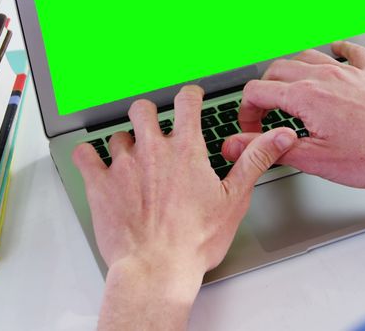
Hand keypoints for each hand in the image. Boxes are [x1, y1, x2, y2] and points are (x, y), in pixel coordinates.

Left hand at [72, 84, 297, 323]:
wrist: (157, 269)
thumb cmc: (194, 241)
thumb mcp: (234, 200)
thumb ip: (254, 161)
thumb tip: (279, 137)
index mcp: (186, 150)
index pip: (186, 103)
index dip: (190, 96)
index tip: (191, 98)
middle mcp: (152, 150)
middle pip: (144, 110)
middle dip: (149, 115)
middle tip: (155, 128)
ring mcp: (123, 165)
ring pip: (118, 136)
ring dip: (125, 143)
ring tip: (131, 158)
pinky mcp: (99, 184)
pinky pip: (85, 156)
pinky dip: (88, 155)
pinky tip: (93, 160)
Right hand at [223, 42, 364, 187]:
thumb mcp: (316, 160)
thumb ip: (272, 148)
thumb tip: (237, 145)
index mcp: (307, 96)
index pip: (257, 91)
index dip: (246, 113)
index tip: (252, 131)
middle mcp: (325, 76)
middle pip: (277, 70)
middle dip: (264, 92)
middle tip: (266, 116)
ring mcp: (349, 71)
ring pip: (307, 56)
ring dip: (291, 72)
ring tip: (289, 93)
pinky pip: (349, 51)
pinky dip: (336, 51)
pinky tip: (335, 55)